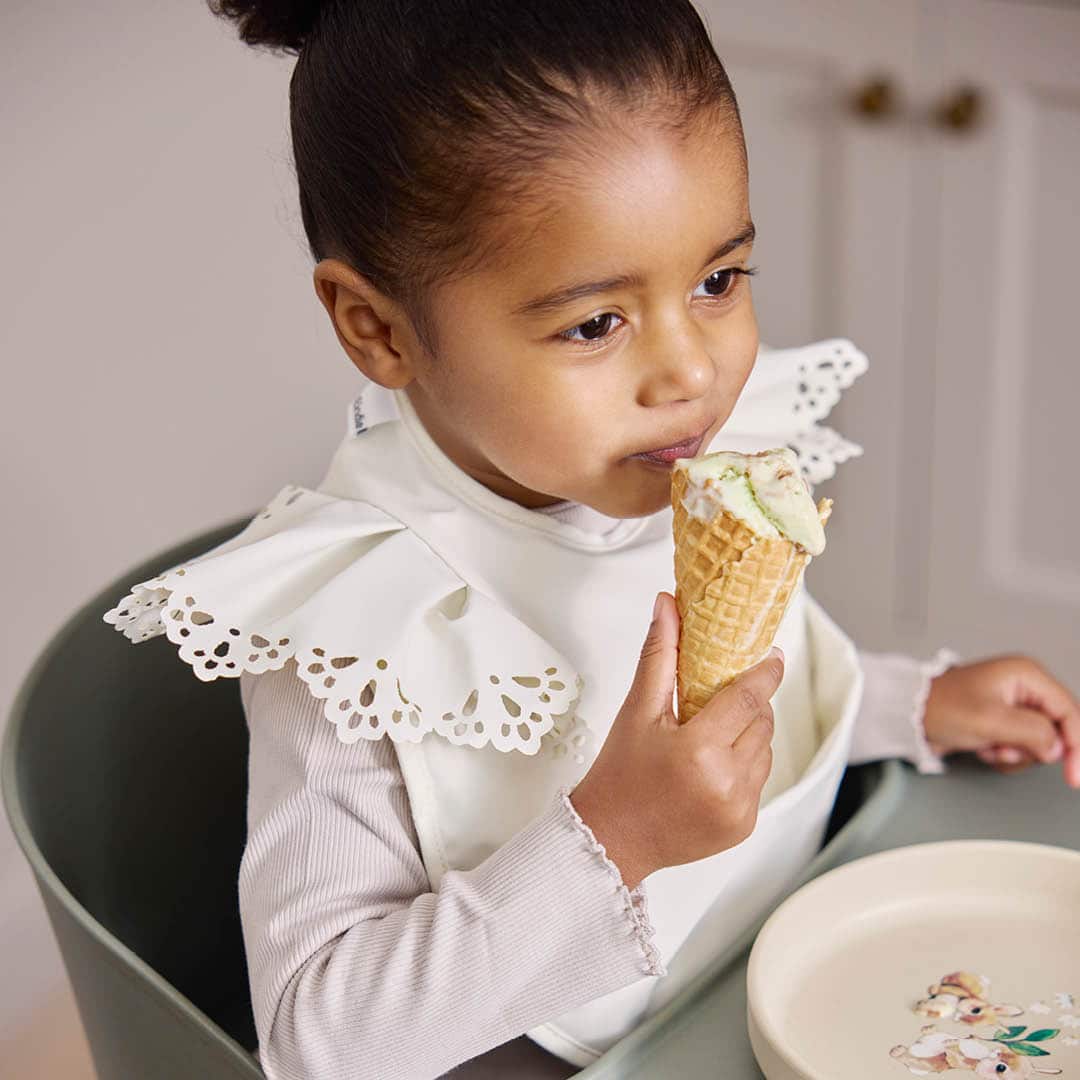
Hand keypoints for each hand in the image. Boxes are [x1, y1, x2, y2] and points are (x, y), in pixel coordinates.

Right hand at [569, 592, 782, 889]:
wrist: (610, 838)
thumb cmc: (618, 776)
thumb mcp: (637, 710)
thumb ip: (658, 655)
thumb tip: (667, 606)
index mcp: (699, 752)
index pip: (749, 699)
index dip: (765, 674)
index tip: (773, 656)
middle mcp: (726, 784)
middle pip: (762, 724)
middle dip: (750, 705)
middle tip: (724, 696)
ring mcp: (739, 810)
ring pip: (765, 752)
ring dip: (749, 735)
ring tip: (712, 733)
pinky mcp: (743, 827)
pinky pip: (758, 781)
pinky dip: (744, 765)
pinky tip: (711, 765)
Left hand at [922, 655, 1079, 789]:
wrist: (907, 716)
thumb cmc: (941, 706)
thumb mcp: (990, 720)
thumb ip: (1032, 732)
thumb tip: (1057, 748)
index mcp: (1027, 675)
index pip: (1070, 712)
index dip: (1077, 746)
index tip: (1074, 776)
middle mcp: (1024, 688)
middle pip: (1056, 731)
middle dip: (1030, 748)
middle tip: (1003, 747)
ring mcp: (1014, 707)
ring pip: (1038, 744)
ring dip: (1014, 753)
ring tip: (988, 745)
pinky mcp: (1003, 723)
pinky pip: (1019, 749)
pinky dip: (1003, 755)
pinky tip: (982, 747)